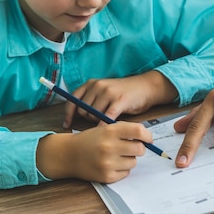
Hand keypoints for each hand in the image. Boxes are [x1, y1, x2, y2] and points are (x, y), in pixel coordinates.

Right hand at [37, 122, 152, 182]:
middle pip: (140, 149)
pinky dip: (122, 169)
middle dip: (138, 148)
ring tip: (116, 155)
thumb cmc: (90, 140)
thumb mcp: (105, 128)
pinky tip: (111, 164)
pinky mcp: (107, 176)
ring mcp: (108, 163)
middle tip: (130, 147)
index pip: (139, 132)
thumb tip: (146, 137)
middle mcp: (109, 147)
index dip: (147, 135)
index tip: (148, 139)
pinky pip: (126, 173)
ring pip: (134, 162)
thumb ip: (125, 130)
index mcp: (110, 131)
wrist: (69, 154)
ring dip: (129, 159)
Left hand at [63, 71, 177, 128]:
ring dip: (98, 122)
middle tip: (98, 121)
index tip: (67, 124)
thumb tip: (76, 116)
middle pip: (82, 110)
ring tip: (107, 121)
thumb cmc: (124, 92)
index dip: (68, 114)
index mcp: (92, 83)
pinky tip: (107, 130)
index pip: (72, 99)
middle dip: (88, 119)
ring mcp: (108, 92)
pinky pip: (106, 117)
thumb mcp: (104, 91)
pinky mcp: (119, 100)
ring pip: (93, 115)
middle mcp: (98, 85)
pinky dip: (105, 126)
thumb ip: (91, 99)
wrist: (146, 87)